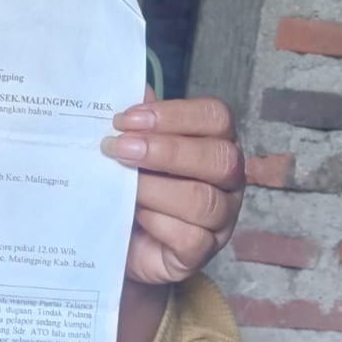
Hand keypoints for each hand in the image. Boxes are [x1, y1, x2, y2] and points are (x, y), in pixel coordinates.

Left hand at [102, 92, 243, 285]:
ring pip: (204, 200)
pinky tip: (134, 214)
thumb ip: (135, 121)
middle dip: (165, 150)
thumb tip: (127, 88)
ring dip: (154, 187)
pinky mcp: (201, 253)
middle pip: (220, 158)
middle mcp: (227, 180)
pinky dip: (157, 223)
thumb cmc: (128, 185)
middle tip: (118, 148)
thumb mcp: (128, 149)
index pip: (215, 117)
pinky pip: (191, 237)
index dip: (172, 114)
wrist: (114, 239)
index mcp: (214, 142)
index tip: (124, 120)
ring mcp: (220, 219)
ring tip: (119, 182)